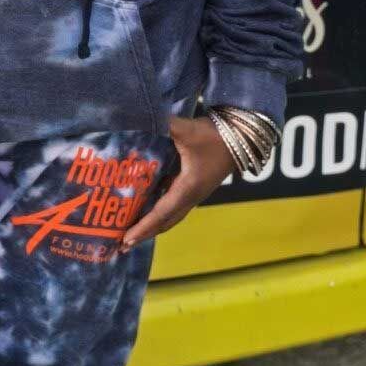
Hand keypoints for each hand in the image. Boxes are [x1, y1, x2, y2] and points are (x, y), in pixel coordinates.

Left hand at [121, 115, 233, 250]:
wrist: (242, 135)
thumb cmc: (215, 135)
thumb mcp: (186, 130)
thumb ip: (162, 126)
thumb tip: (137, 121)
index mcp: (188, 188)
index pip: (161, 213)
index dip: (143, 227)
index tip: (126, 239)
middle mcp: (191, 196)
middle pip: (165, 222)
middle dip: (144, 233)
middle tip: (122, 244)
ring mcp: (195, 193)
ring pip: (170, 215)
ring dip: (152, 225)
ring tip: (130, 230)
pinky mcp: (195, 186)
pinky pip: (173, 204)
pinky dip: (158, 211)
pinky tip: (143, 206)